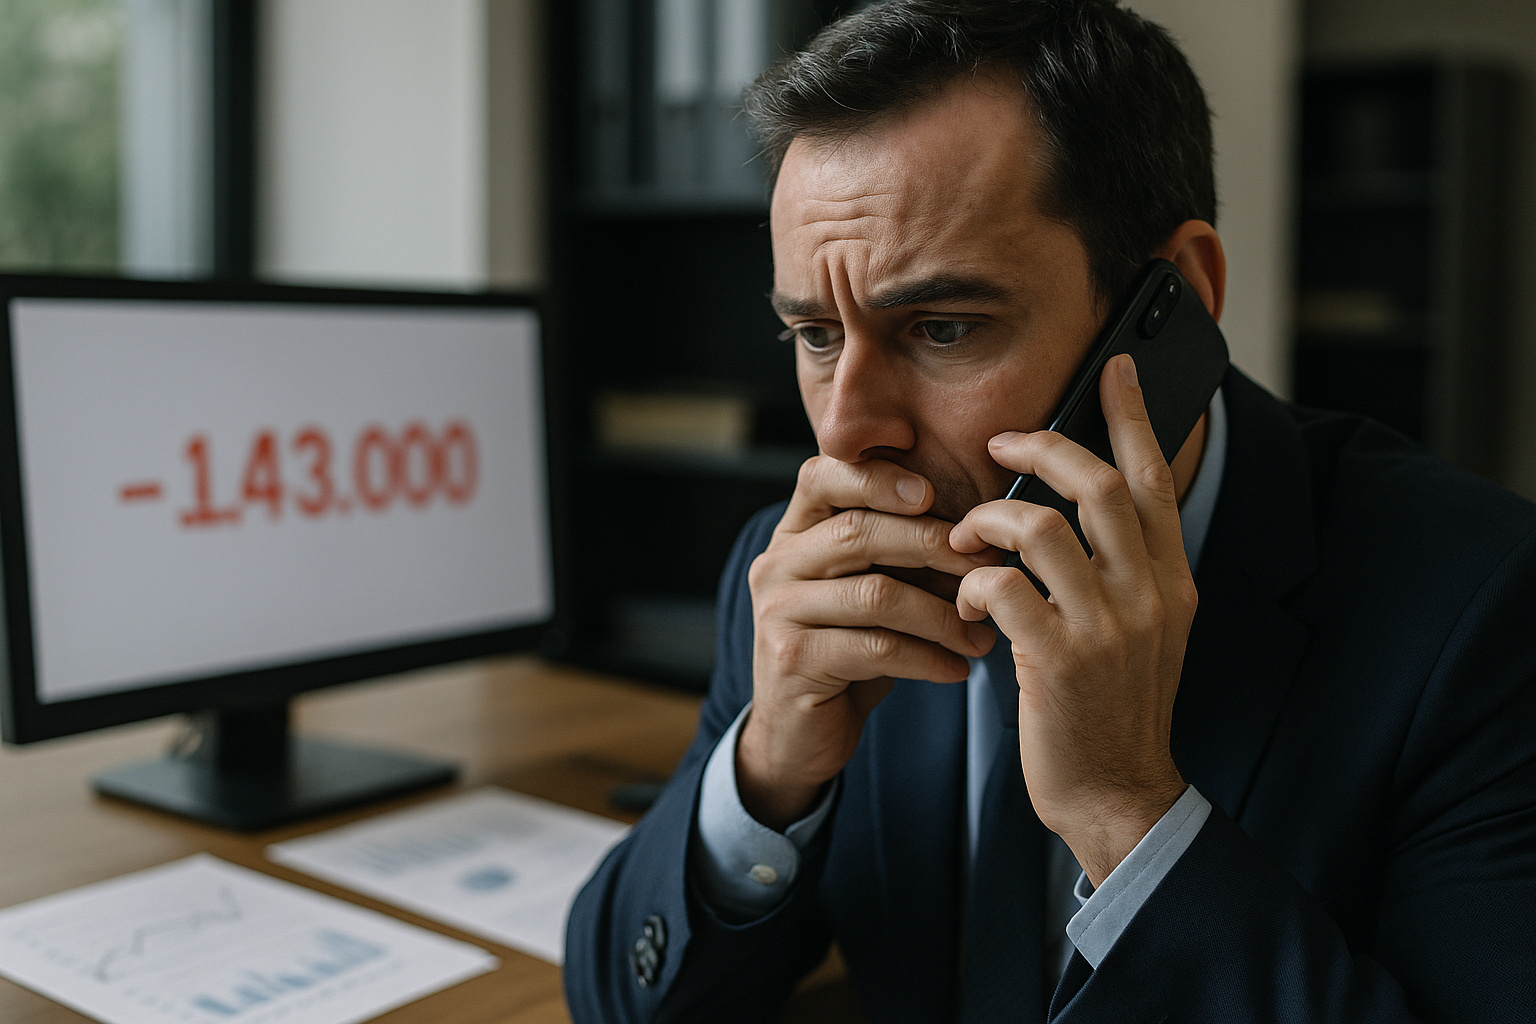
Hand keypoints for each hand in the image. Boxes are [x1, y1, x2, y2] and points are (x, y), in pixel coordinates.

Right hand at [738, 456, 999, 829]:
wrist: (798, 733)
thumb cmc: (847, 650)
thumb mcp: (867, 591)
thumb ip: (899, 555)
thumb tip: (982, 531)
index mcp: (794, 534)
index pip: (823, 476)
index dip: (876, 475)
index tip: (932, 491)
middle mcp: (777, 564)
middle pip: (860, 532)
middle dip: (934, 546)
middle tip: (989, 569)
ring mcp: (778, 612)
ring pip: (875, 594)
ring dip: (942, 615)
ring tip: (981, 635)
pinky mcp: (793, 660)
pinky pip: (876, 648)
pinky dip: (928, 658)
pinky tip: (957, 668)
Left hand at [950, 354, 1196, 885]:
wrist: (1118, 792)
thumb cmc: (1114, 707)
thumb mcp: (1144, 630)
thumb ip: (1124, 571)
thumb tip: (1080, 509)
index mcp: (1171, 580)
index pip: (1155, 478)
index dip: (1131, 417)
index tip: (1111, 368)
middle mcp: (1149, 593)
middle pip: (1099, 484)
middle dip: (1041, 447)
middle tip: (1000, 442)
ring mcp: (1106, 626)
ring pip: (1039, 526)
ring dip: (988, 520)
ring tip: (966, 538)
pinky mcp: (1058, 660)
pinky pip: (1001, 587)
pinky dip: (971, 584)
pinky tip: (965, 603)